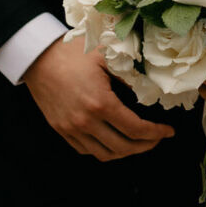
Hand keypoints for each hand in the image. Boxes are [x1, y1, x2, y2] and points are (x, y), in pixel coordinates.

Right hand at [22, 37, 172, 160]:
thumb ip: (129, 74)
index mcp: (100, 103)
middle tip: (156, 138)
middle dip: (145, 146)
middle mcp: (86, 121)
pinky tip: (113, 140)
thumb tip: (151, 89)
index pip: (135, 129)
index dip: (156, 133)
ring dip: (125, 152)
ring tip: (138, 142)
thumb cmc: (72, 52)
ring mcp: (71, 128)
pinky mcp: (61, 129)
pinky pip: (86, 150)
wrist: (37, 56)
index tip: (168, 131)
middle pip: (123, 148)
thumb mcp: (106, 56)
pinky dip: (103, 150)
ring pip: (104, 154)